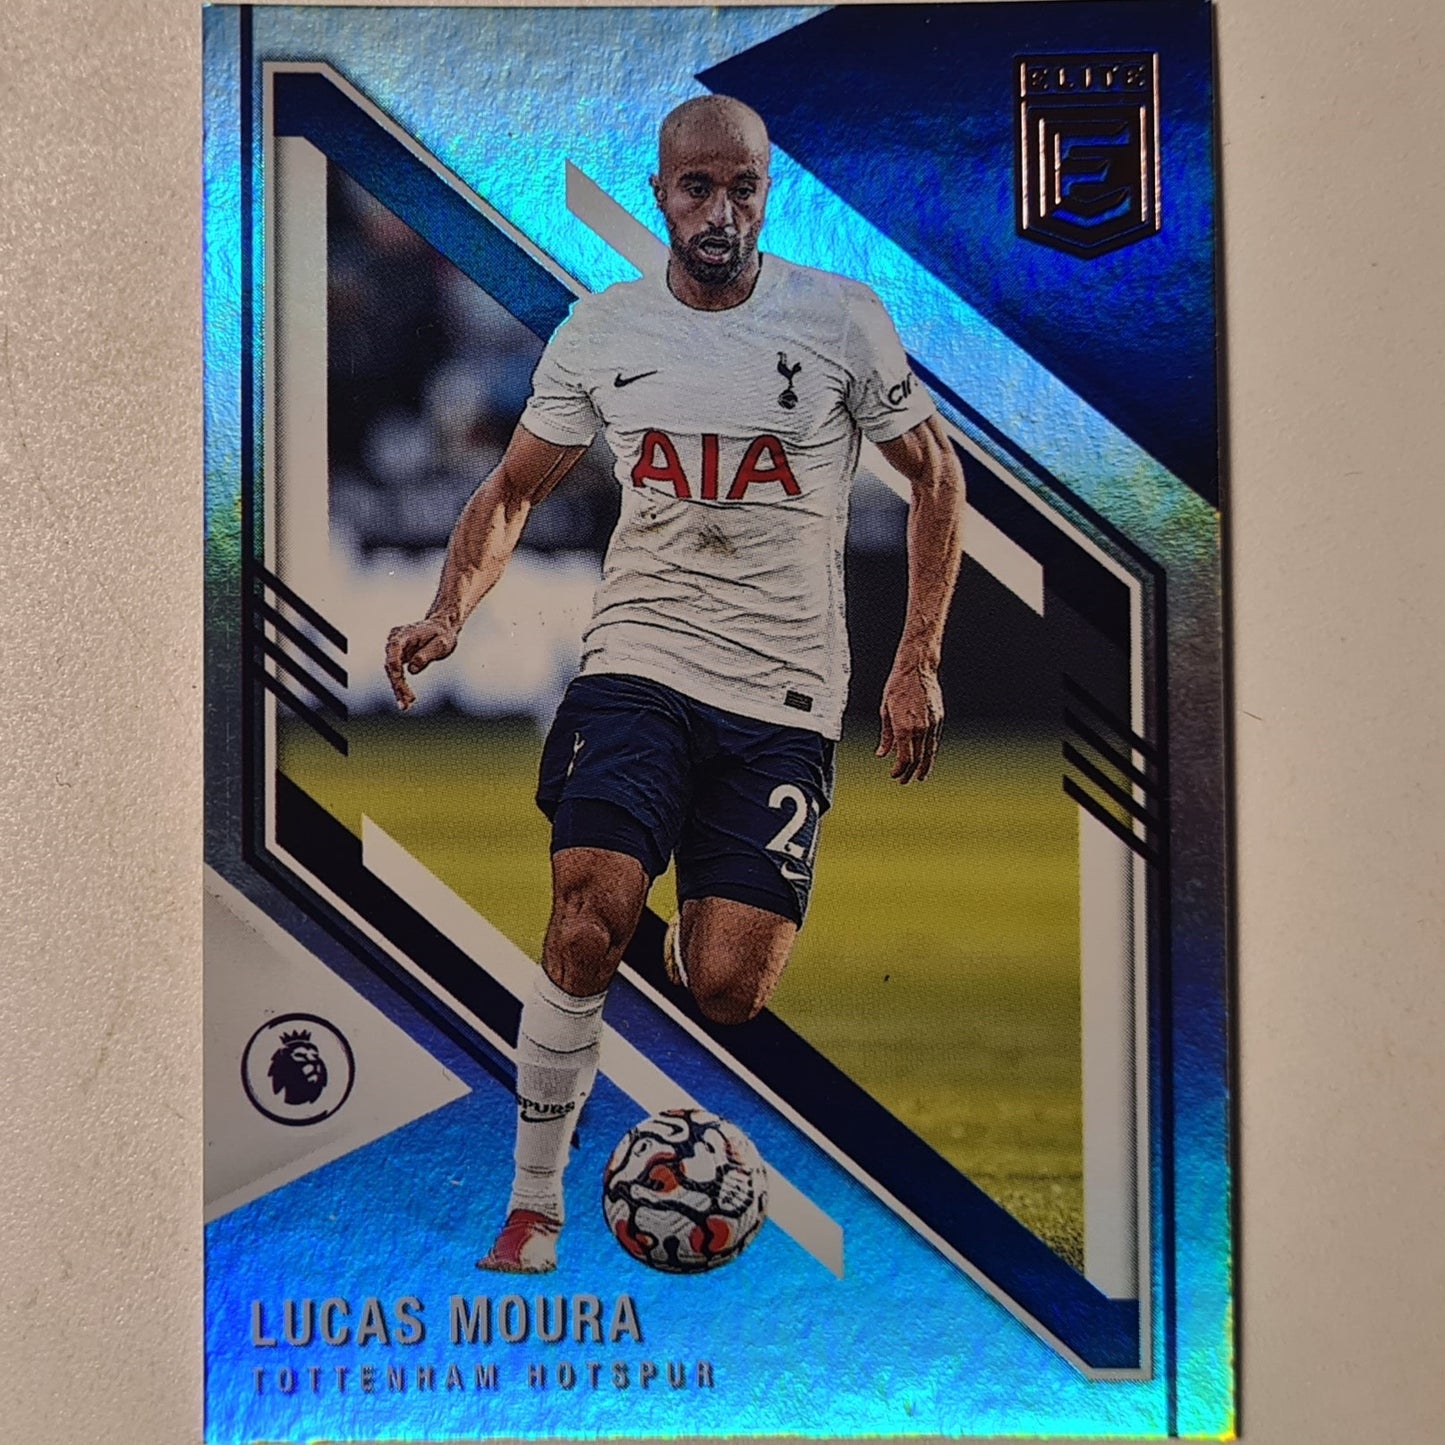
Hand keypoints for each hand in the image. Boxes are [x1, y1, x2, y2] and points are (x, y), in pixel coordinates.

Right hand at [384, 618, 457, 709]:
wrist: (442, 628)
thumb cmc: (443, 635)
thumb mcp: (441, 644)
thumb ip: (427, 655)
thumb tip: (412, 670)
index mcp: (404, 633)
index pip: (394, 648)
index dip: (394, 664)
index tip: (399, 678)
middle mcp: (395, 640)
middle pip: (391, 663)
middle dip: (397, 683)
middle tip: (406, 701)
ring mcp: (395, 649)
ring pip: (392, 671)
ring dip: (398, 688)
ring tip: (405, 706)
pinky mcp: (399, 657)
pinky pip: (397, 674)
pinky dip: (401, 686)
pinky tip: (405, 701)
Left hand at [876, 662, 943, 783]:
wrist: (917, 669)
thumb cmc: (898, 686)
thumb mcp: (885, 711)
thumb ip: (885, 736)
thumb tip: (882, 754)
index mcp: (904, 727)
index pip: (904, 758)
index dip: (899, 770)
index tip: (894, 774)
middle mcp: (920, 728)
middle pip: (917, 759)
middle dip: (910, 773)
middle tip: (904, 781)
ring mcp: (932, 724)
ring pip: (929, 752)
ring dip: (924, 767)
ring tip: (920, 776)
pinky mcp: (938, 719)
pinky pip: (934, 741)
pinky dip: (929, 753)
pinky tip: (926, 758)